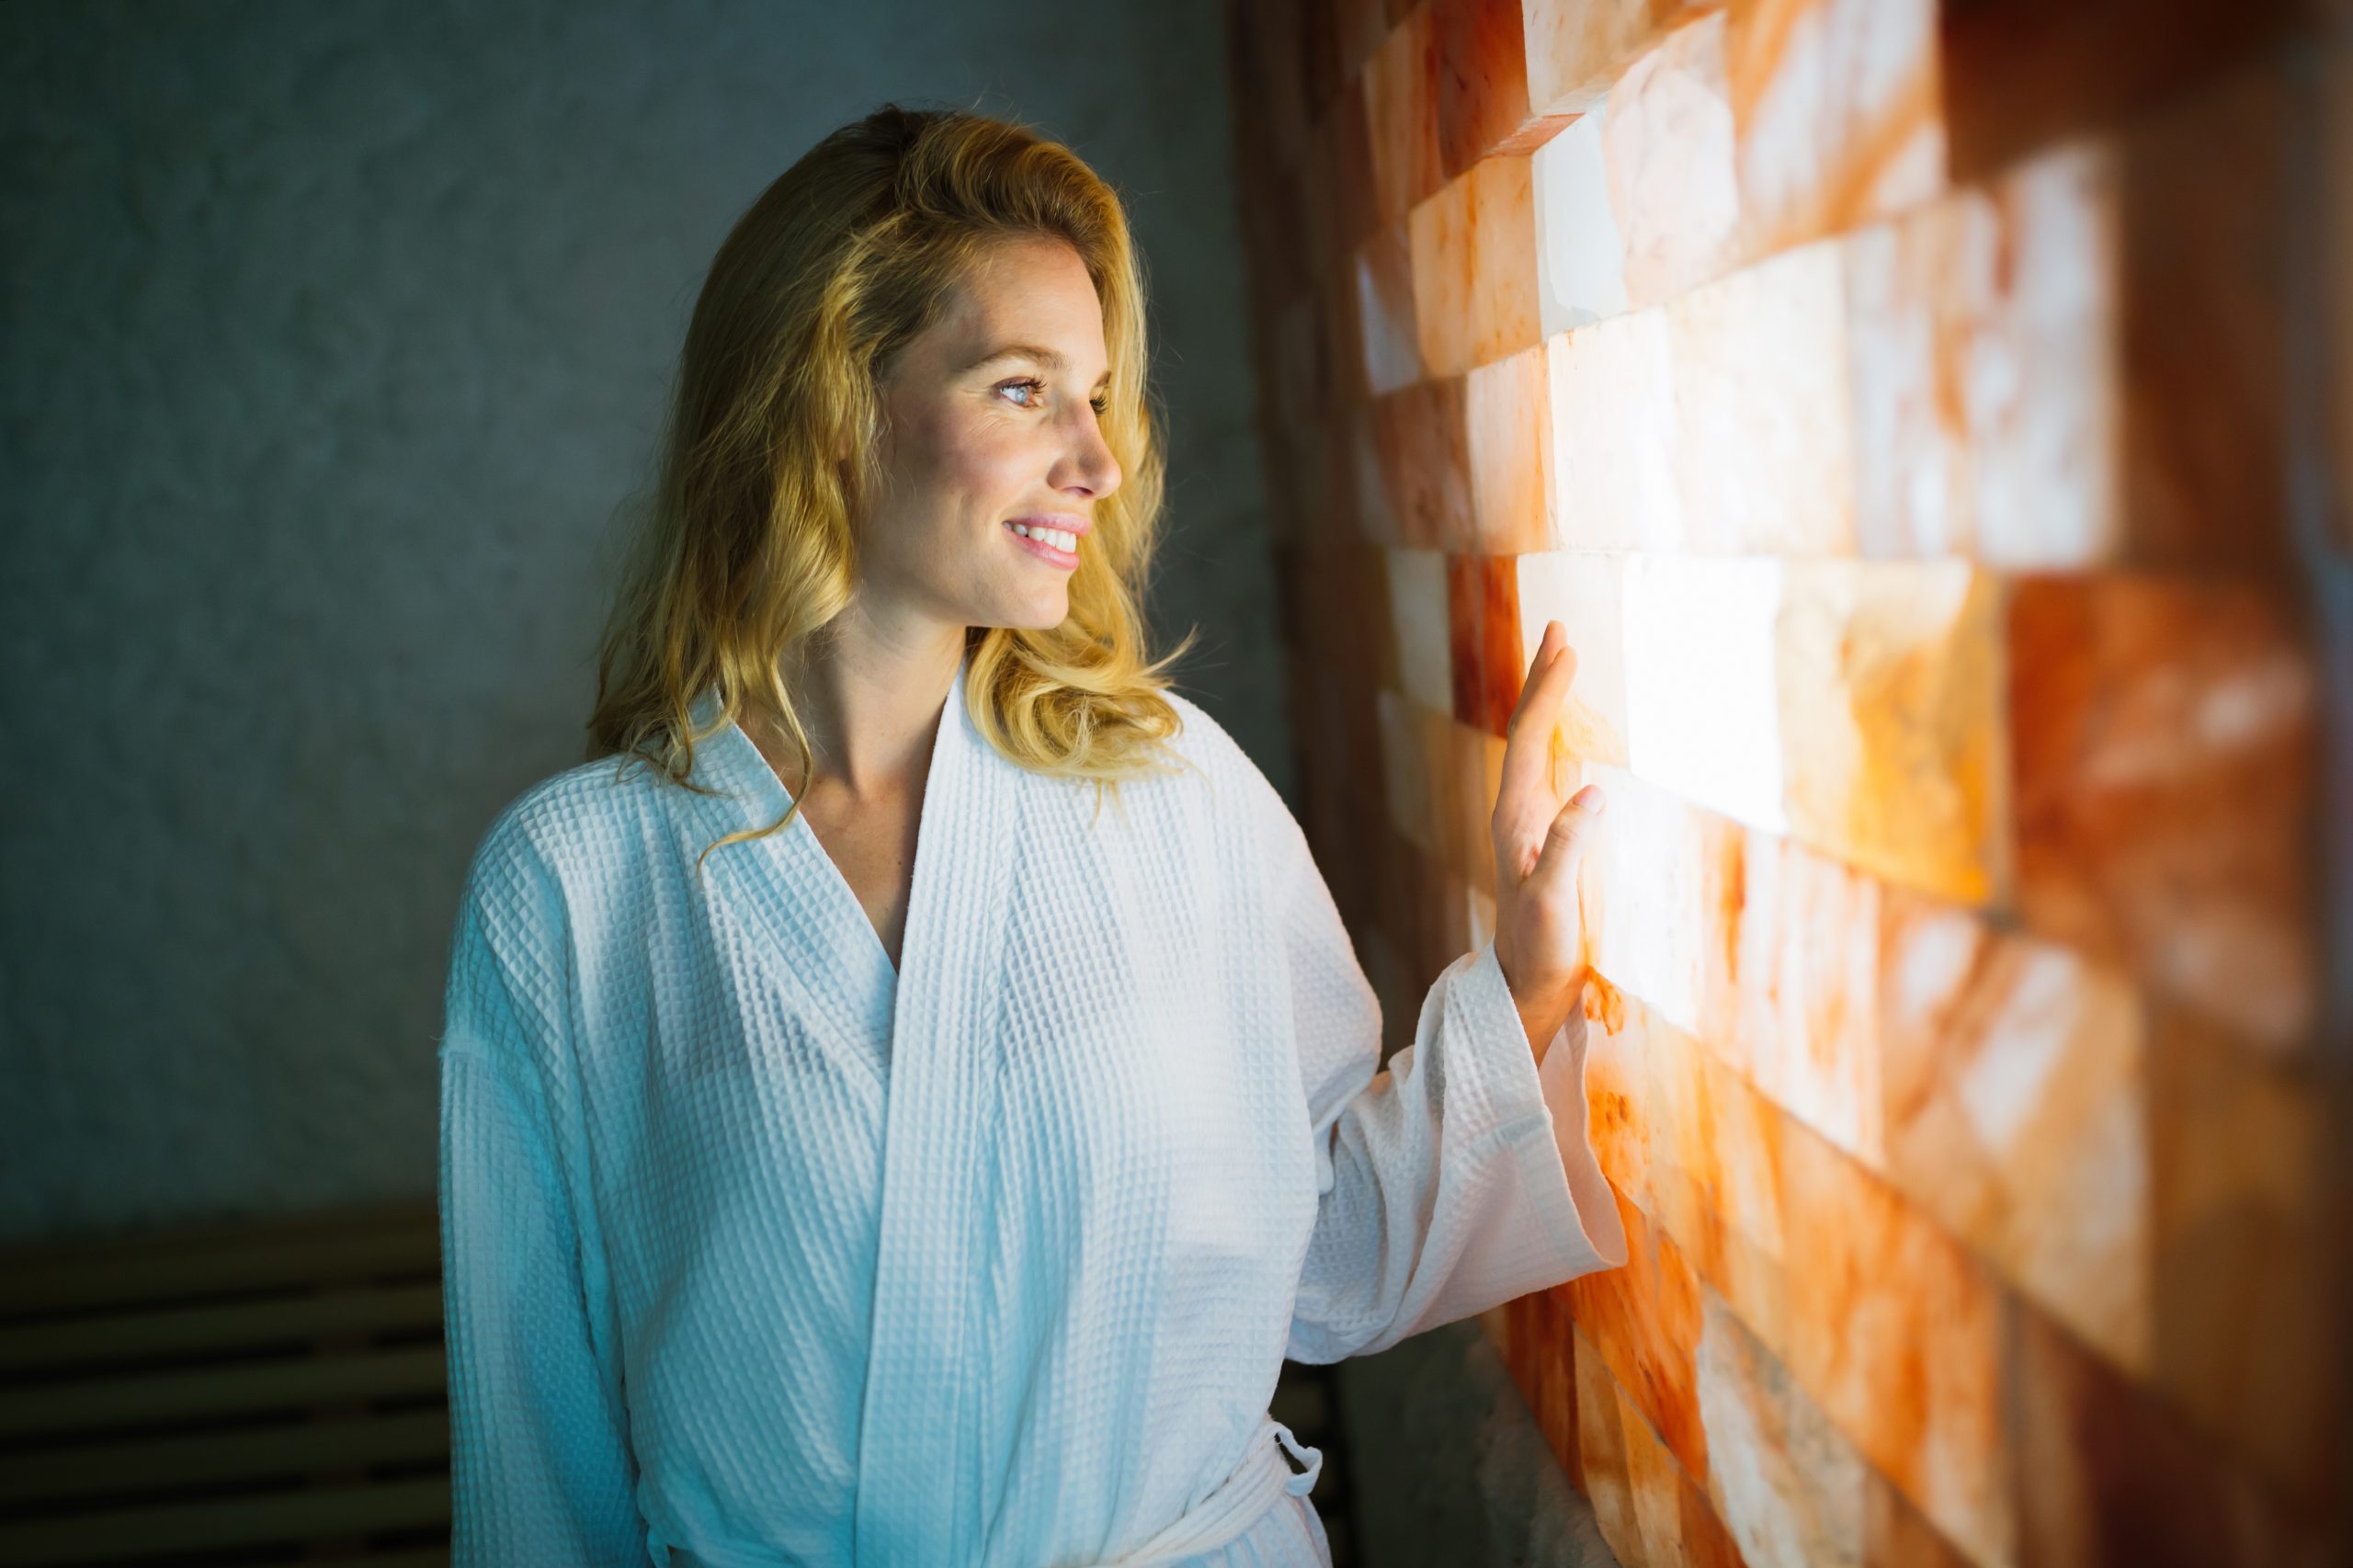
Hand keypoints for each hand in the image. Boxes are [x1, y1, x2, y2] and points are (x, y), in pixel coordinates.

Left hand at [1490, 619, 1606, 1057]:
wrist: (1527, 987)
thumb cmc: (1542, 949)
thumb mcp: (1554, 901)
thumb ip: (1569, 848)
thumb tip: (1594, 792)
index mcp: (1516, 817)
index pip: (1531, 738)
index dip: (1549, 692)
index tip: (1569, 646)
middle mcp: (1517, 811)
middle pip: (1528, 731)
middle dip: (1543, 678)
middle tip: (1559, 628)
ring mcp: (1529, 822)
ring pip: (1538, 747)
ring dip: (1550, 701)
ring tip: (1564, 660)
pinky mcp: (1545, 837)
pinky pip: (1552, 769)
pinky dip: (1563, 736)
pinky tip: (1575, 732)